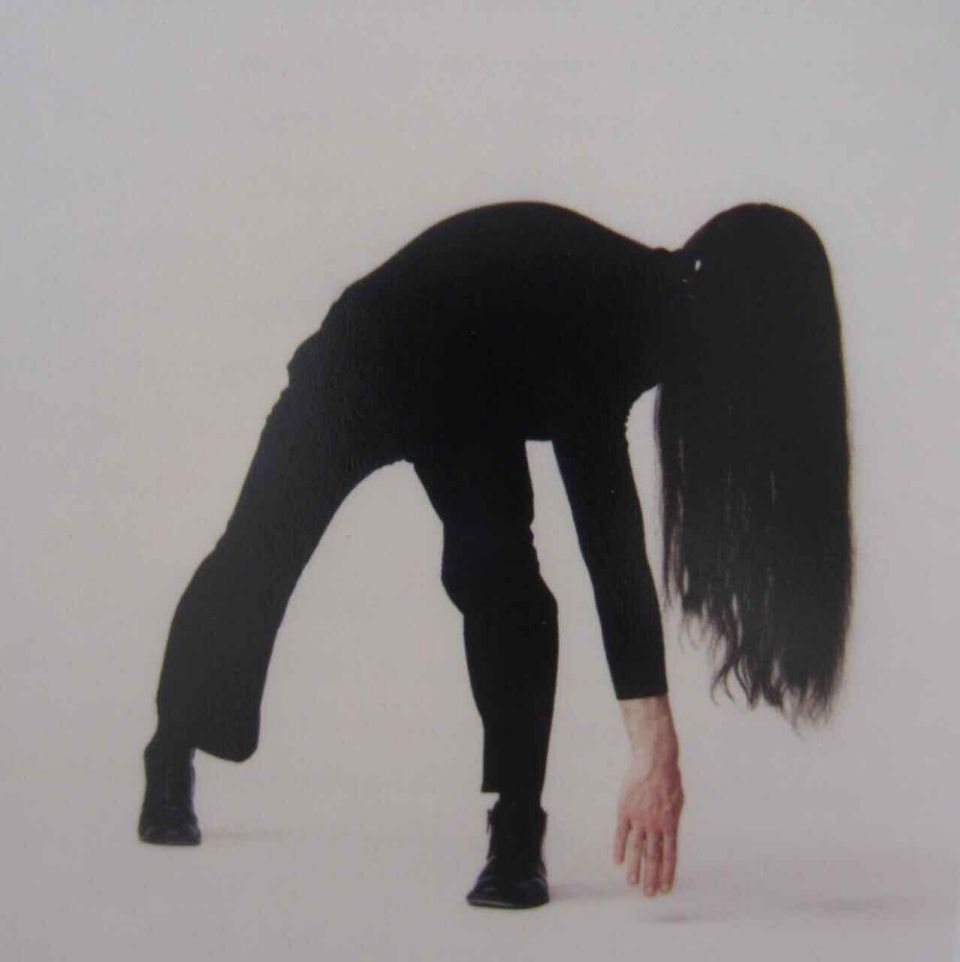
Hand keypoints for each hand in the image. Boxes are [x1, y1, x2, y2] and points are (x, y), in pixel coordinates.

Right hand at [613, 742, 683, 895]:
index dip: (667, 872)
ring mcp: (638, 818)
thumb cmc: (669, 780)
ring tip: (632, 883)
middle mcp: (654, 824)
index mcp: (670, 824)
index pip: (669, 855)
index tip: (664, 888)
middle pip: (652, 856)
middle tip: (648, 893)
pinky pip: (621, 833)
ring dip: (634, 867)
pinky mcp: (625, 810)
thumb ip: (671, 823)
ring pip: (636, 848)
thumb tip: (668, 841)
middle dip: (651, 876)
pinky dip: (618, 848)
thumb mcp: (677, 804)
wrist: (654, 761)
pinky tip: (617, 861)